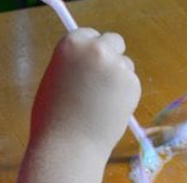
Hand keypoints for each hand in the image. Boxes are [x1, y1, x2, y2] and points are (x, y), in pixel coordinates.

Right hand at [31, 28, 140, 153]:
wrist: (69, 144)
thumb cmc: (53, 117)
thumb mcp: (56, 78)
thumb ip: (74, 65)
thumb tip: (88, 62)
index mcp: (72, 43)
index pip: (90, 34)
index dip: (92, 50)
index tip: (91, 63)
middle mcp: (97, 49)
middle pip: (114, 41)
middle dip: (112, 57)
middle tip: (104, 81)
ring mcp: (117, 66)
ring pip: (126, 65)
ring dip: (119, 79)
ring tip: (101, 104)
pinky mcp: (133, 84)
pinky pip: (132, 84)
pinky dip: (126, 95)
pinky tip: (111, 111)